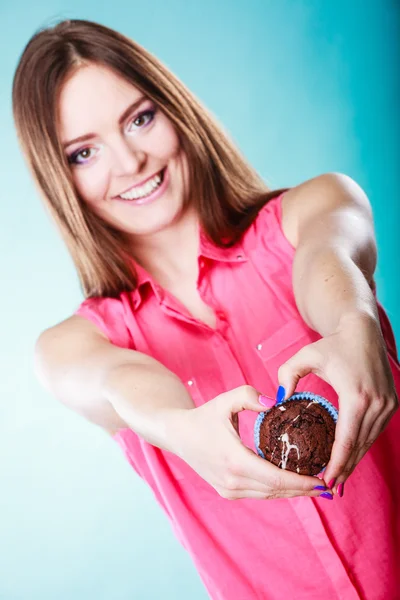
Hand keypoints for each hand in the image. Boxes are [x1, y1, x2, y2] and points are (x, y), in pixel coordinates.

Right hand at [168, 386, 330, 499]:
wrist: (178, 435)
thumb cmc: (204, 416)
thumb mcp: (225, 400)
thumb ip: (250, 396)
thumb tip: (275, 401)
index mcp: (234, 460)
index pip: (276, 479)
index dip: (302, 482)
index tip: (323, 479)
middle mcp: (232, 481)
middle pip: (276, 491)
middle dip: (304, 490)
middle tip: (329, 486)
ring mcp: (228, 490)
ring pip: (269, 496)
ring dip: (293, 493)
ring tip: (316, 487)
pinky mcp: (227, 492)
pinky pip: (259, 494)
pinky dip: (278, 491)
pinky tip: (293, 484)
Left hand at [277, 312, 398, 495]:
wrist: (362, 330)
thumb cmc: (331, 345)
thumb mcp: (304, 356)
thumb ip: (287, 376)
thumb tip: (277, 401)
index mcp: (356, 396)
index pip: (347, 440)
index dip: (337, 464)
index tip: (326, 481)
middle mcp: (377, 403)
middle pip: (359, 446)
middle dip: (345, 469)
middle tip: (328, 487)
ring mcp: (387, 404)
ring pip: (369, 441)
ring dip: (354, 460)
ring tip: (338, 477)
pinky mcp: (391, 403)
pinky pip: (375, 431)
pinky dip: (362, 445)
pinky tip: (350, 456)